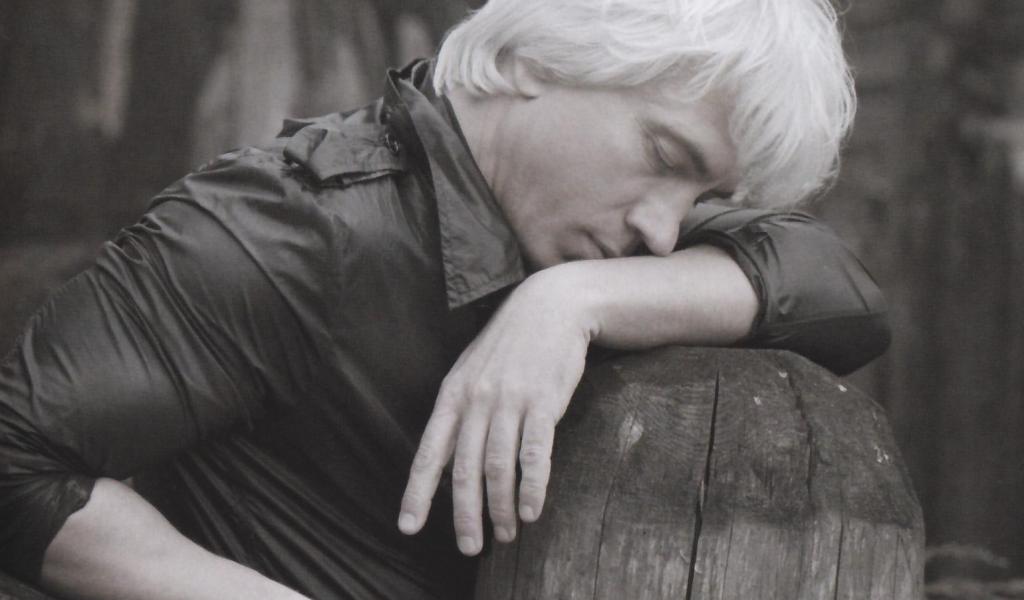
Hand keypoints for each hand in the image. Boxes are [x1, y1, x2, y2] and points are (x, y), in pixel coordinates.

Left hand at [397, 266, 594, 554]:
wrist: (551, 306)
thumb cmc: (510, 345)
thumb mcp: (473, 373)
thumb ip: (460, 415)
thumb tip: (447, 465)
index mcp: (453, 395)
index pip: (429, 452)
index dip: (417, 493)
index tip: (408, 527)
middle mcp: (476, 400)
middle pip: (464, 470)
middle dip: (465, 514)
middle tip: (469, 547)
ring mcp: (510, 400)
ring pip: (498, 467)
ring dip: (500, 508)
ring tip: (506, 534)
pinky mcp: (543, 401)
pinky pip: (535, 454)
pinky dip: (532, 487)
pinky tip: (532, 510)